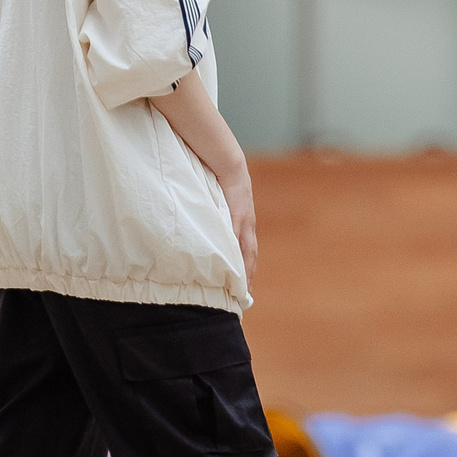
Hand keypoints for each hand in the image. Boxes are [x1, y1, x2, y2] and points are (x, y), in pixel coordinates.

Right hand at [149, 76, 259, 286]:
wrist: (172, 93)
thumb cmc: (159, 120)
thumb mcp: (161, 161)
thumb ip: (157, 180)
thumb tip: (130, 194)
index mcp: (216, 178)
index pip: (228, 220)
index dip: (230, 248)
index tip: (229, 273)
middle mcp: (231, 178)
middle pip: (242, 230)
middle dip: (243, 260)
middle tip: (241, 291)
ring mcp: (235, 175)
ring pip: (244, 228)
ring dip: (245, 258)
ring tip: (243, 286)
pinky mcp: (234, 171)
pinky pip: (237, 213)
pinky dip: (239, 241)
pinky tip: (241, 263)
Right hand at [221, 164, 259, 284]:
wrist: (227, 161)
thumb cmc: (218, 176)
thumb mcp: (218, 200)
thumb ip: (216, 215)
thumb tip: (206, 226)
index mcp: (243, 219)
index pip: (246, 248)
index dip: (246, 266)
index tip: (244, 283)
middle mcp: (247, 222)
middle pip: (250, 254)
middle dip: (248, 274)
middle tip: (245, 295)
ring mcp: (244, 220)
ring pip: (247, 251)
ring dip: (246, 270)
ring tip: (243, 289)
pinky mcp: (238, 215)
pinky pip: (238, 240)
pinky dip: (239, 256)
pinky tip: (237, 270)